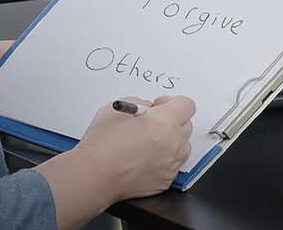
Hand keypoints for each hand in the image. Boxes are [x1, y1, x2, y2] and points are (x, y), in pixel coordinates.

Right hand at [77, 95, 195, 201]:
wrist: (95, 175)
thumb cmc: (102, 144)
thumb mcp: (117, 107)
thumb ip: (140, 103)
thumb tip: (149, 108)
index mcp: (163, 121)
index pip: (187, 104)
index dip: (173, 102)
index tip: (160, 106)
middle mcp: (172, 143)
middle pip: (187, 124)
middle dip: (173, 120)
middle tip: (153, 123)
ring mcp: (171, 163)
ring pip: (184, 146)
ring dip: (172, 140)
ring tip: (151, 142)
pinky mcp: (166, 179)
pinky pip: (173, 164)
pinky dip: (165, 159)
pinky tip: (146, 157)